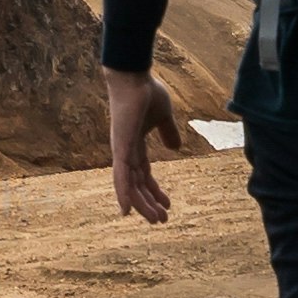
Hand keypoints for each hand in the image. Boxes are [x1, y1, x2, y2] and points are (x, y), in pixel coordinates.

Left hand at [105, 69, 190, 221]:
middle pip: (137, 185)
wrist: (134, 77)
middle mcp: (125, 152)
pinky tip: (126, 209)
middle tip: (161, 220)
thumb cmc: (146, 92)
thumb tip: (177, 147)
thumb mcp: (164, 116)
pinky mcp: (121, 148)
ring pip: (130, 186)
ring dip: (141, 205)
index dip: (154, 191)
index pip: (144, 175)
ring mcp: (121, 151)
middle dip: (149, 203)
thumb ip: (168, 132)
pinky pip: (121, 176)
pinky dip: (123, 193)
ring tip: (156, 220)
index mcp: (135, 146)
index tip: (167, 204)